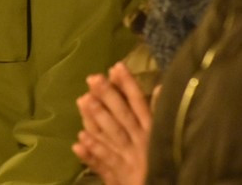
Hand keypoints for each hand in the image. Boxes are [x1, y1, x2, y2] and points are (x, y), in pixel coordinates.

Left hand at [72, 62, 150, 184]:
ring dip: (96, 119)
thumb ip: (159, 111)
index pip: (139, 104)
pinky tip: (78, 142)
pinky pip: (102, 165)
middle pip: (122, 116)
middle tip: (93, 79)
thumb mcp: (163, 134)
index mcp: (152, 131)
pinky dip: (91, 154)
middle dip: (108, 97)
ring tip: (83, 100)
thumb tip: (160, 86)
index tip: (116, 67)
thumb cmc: (160, 160)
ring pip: (110, 137)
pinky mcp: (117, 177)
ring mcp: (126, 160)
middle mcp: (139, 143)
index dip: (128, 85)